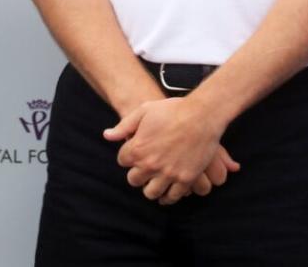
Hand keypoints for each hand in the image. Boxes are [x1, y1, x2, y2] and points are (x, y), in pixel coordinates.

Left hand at [104, 97, 238, 203]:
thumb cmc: (171, 110)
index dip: (127, 155)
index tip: (134, 152)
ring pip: (151, 192)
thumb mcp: (143, 111)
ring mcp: (168, 174)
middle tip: (143, 169)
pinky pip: (173, 196)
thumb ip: (124, 126)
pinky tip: (167, 193)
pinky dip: (168, 197)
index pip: (122, 161)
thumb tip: (107, 135)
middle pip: (134, 180)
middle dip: (137, 174)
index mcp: (137, 148)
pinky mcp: (185, 180)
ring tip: (154, 182)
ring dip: (150, 188)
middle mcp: (150, 165)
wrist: (200, 116)